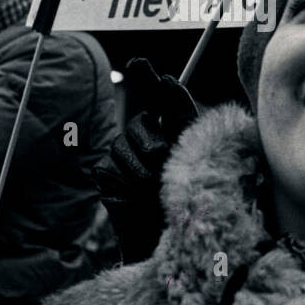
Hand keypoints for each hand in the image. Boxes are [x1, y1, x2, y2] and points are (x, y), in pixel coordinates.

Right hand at [95, 58, 198, 264]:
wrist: (174, 241)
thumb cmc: (193, 202)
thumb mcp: (197, 155)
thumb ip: (183, 117)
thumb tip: (167, 78)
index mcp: (175, 131)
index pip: (160, 98)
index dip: (147, 78)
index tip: (140, 64)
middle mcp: (148, 140)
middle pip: (141, 122)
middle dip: (152, 141)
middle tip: (162, 162)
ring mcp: (125, 158)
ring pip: (123, 146)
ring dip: (141, 170)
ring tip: (154, 189)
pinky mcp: (107, 177)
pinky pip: (110, 169)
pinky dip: (125, 185)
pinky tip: (136, 198)